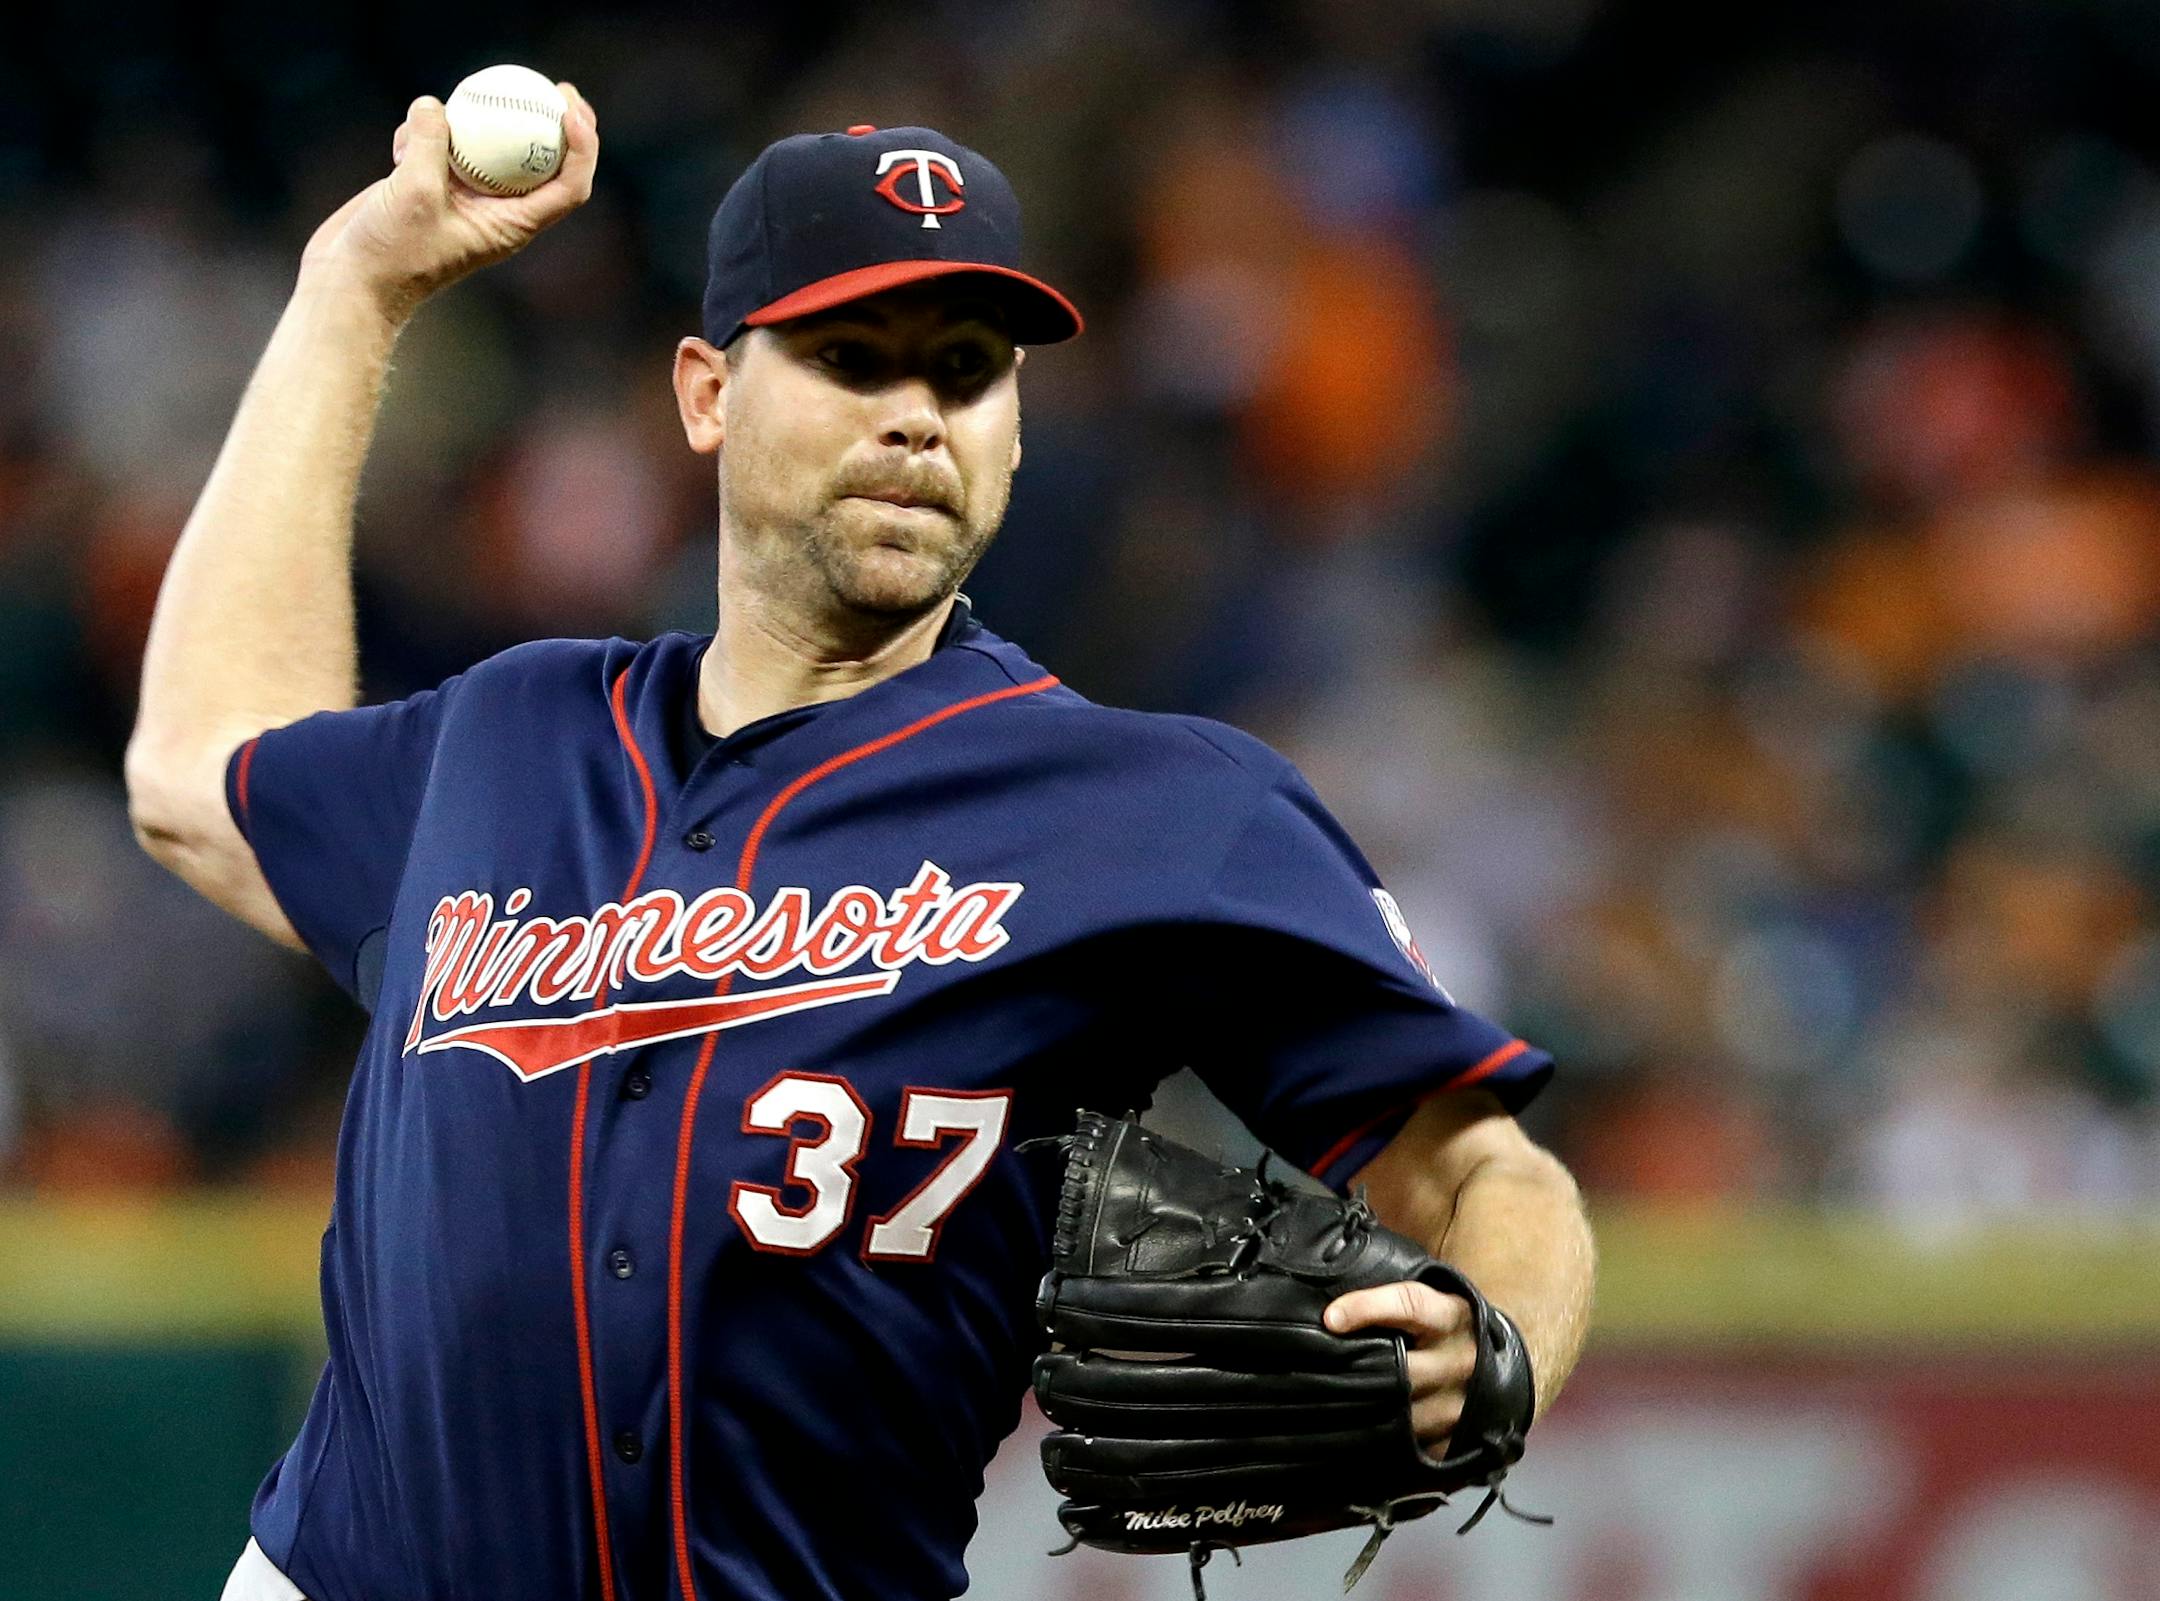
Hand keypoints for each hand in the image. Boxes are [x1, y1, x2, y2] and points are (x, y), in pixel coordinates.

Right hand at [298, 83, 599, 322]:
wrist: (352, 281)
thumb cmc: (391, 253)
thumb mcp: (414, 194)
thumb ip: (430, 145)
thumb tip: (434, 105)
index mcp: (513, 225)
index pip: (569, 188)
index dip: (584, 150)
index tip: (570, 111)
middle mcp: (497, 210)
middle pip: (544, 162)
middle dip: (558, 124)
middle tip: (556, 86)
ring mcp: (465, 195)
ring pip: (488, 146)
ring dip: (473, 121)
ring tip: (465, 98)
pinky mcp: (432, 184)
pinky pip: (440, 145)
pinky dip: (421, 135)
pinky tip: (397, 147)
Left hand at [1324, 1280, 1476, 1451]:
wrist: (1509, 1360)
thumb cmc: (1448, 1325)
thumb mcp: (1433, 1299)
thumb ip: (1392, 1299)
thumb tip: (1336, 1304)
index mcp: (1450, 1316)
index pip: (1409, 1304)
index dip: (1368, 1308)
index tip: (1330, 1318)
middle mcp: (1460, 1360)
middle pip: (1403, 1369)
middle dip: (1359, 1374)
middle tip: (1312, 1377)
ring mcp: (1463, 1404)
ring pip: (1406, 1415)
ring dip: (1367, 1413)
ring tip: (1326, 1412)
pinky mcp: (1462, 1439)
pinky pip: (1418, 1449)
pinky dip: (1388, 1446)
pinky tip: (1358, 1442)